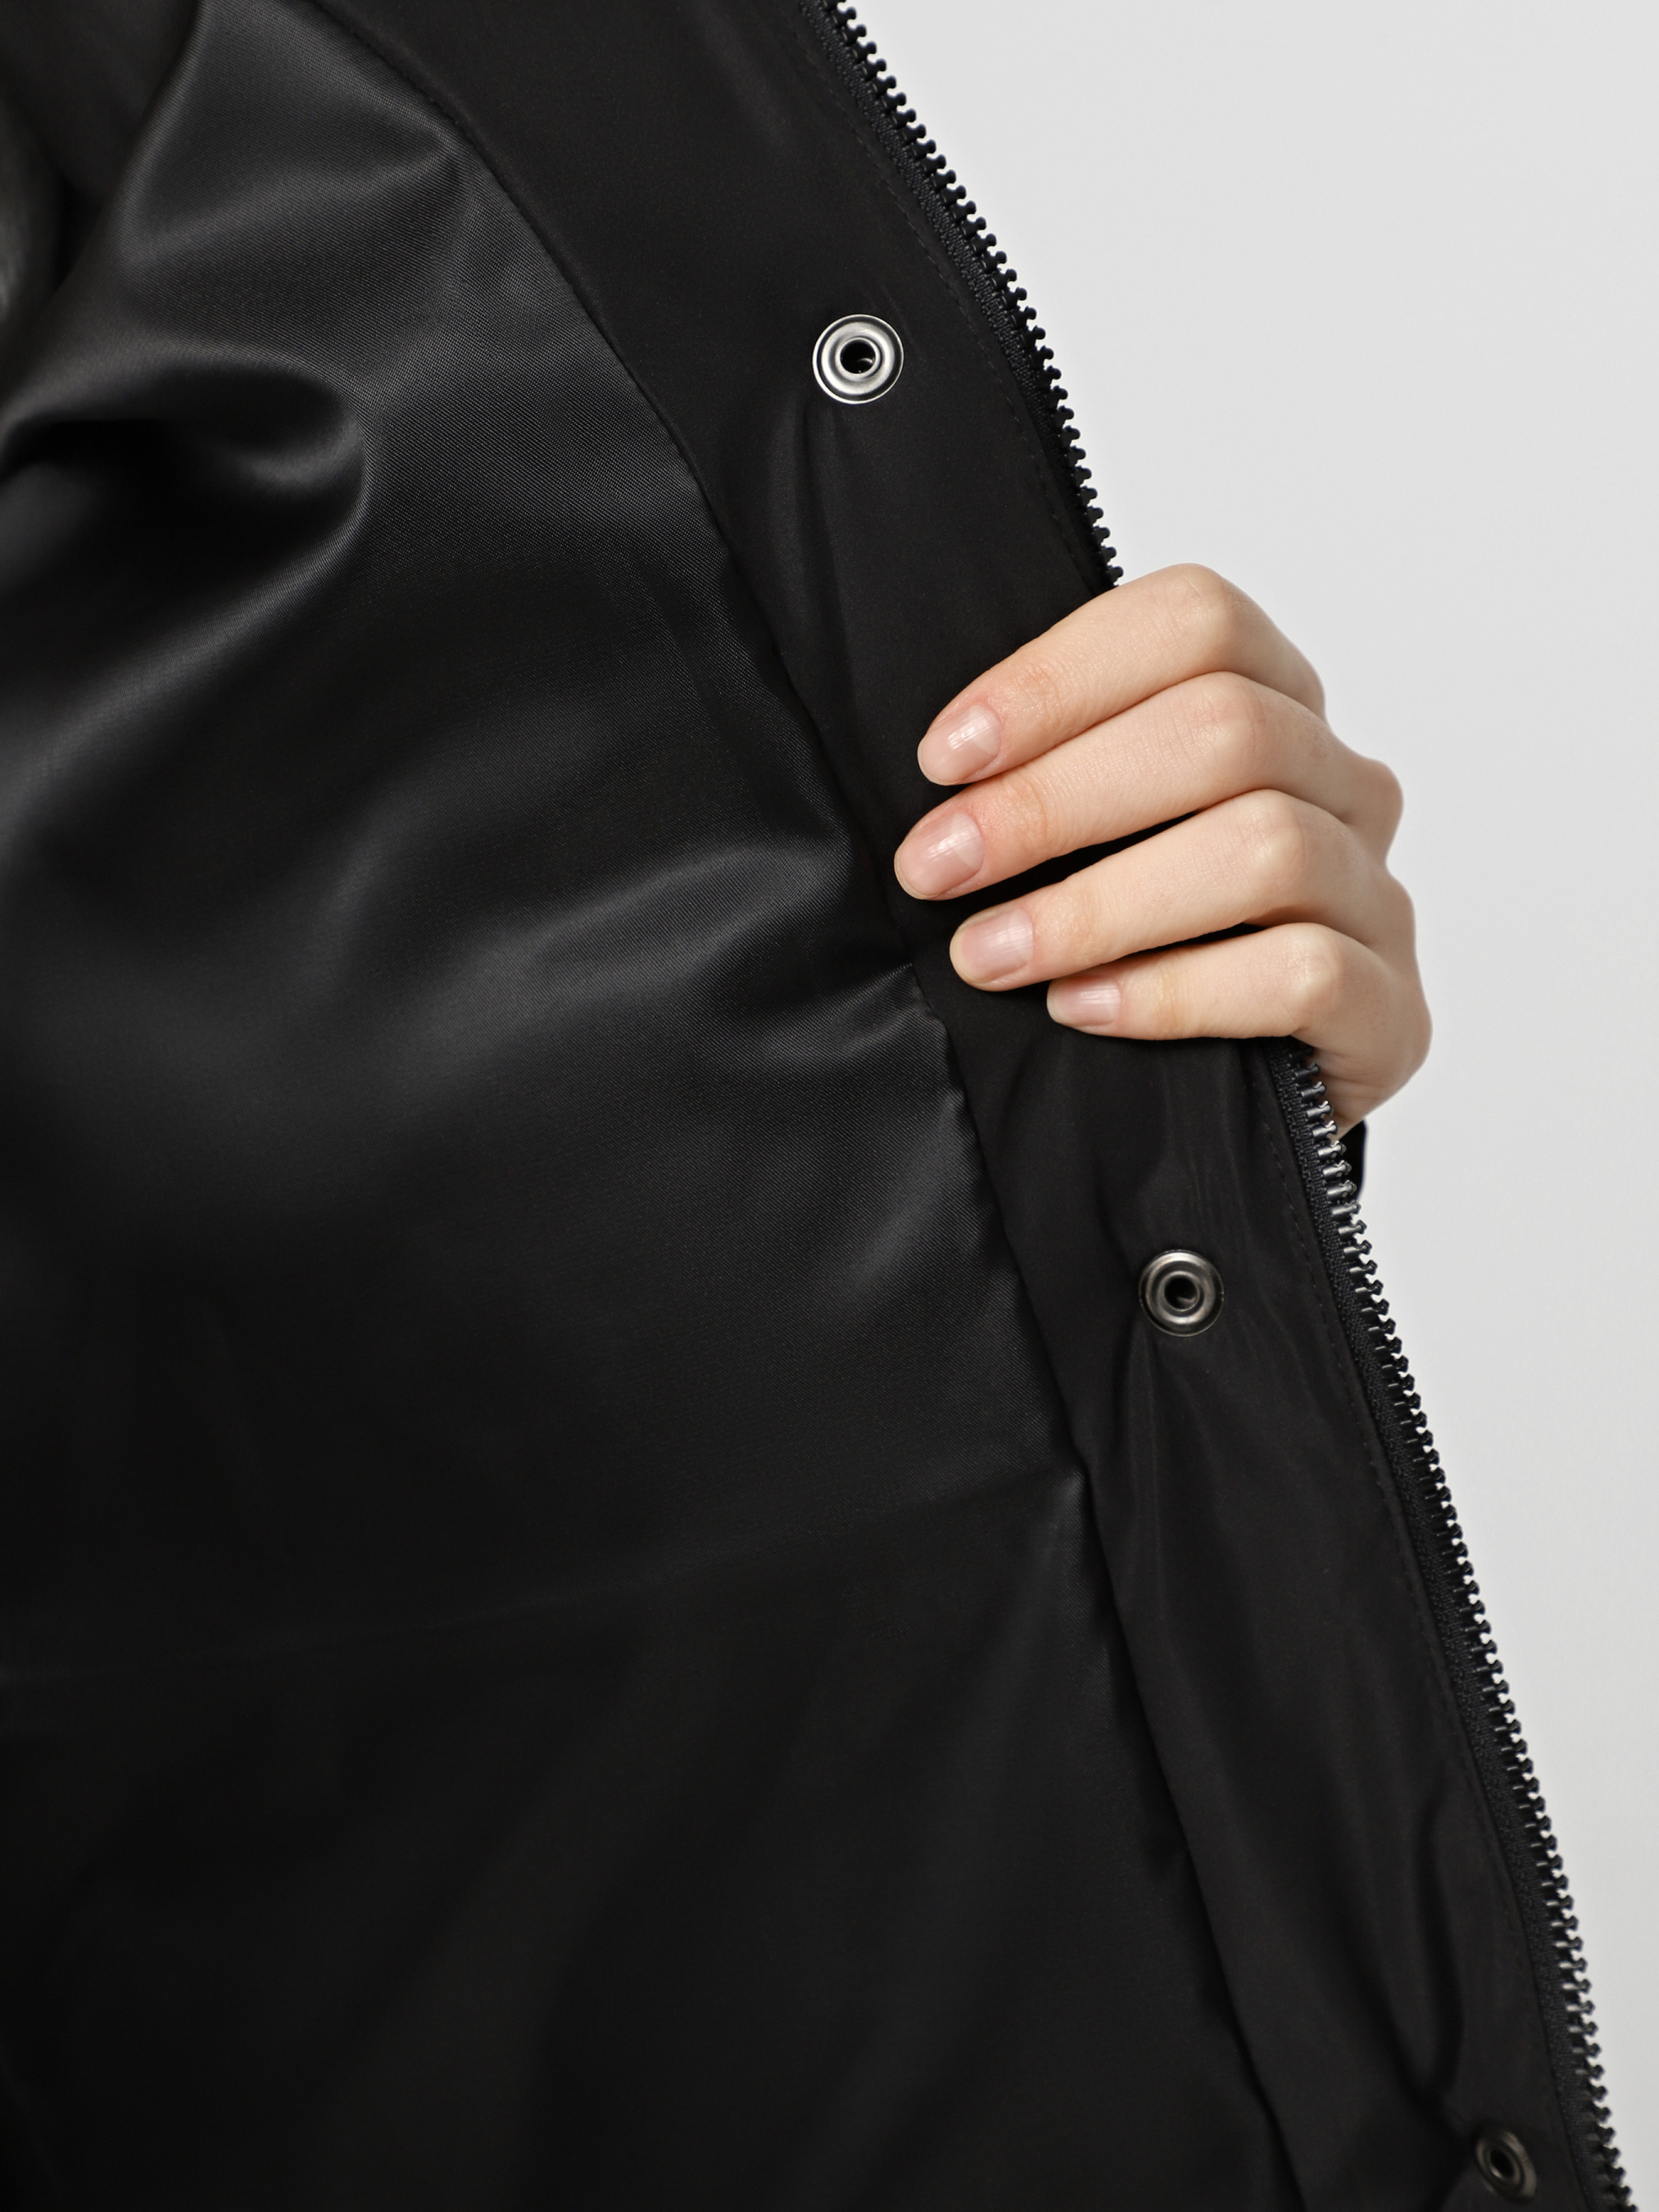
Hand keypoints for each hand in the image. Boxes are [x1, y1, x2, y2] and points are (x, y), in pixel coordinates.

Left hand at [893, 566, 1428, 1131]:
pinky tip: (1082, 1009)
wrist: (1233, 1111)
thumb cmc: (1140, 955)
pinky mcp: (1391, 1010)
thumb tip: (939, 774)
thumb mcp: (1090, 847)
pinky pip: (1302, 973)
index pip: (1196, 622)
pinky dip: (1175, 990)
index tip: (946, 758)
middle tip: (939, 865)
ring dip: (1098, 903)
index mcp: (1274, 705)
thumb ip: (1047, 784)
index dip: (1061, 677)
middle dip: (1053, 799)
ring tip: (989, 953)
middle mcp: (1341, 783)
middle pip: (1225, 729)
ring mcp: (1375, 895)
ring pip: (1266, 846)